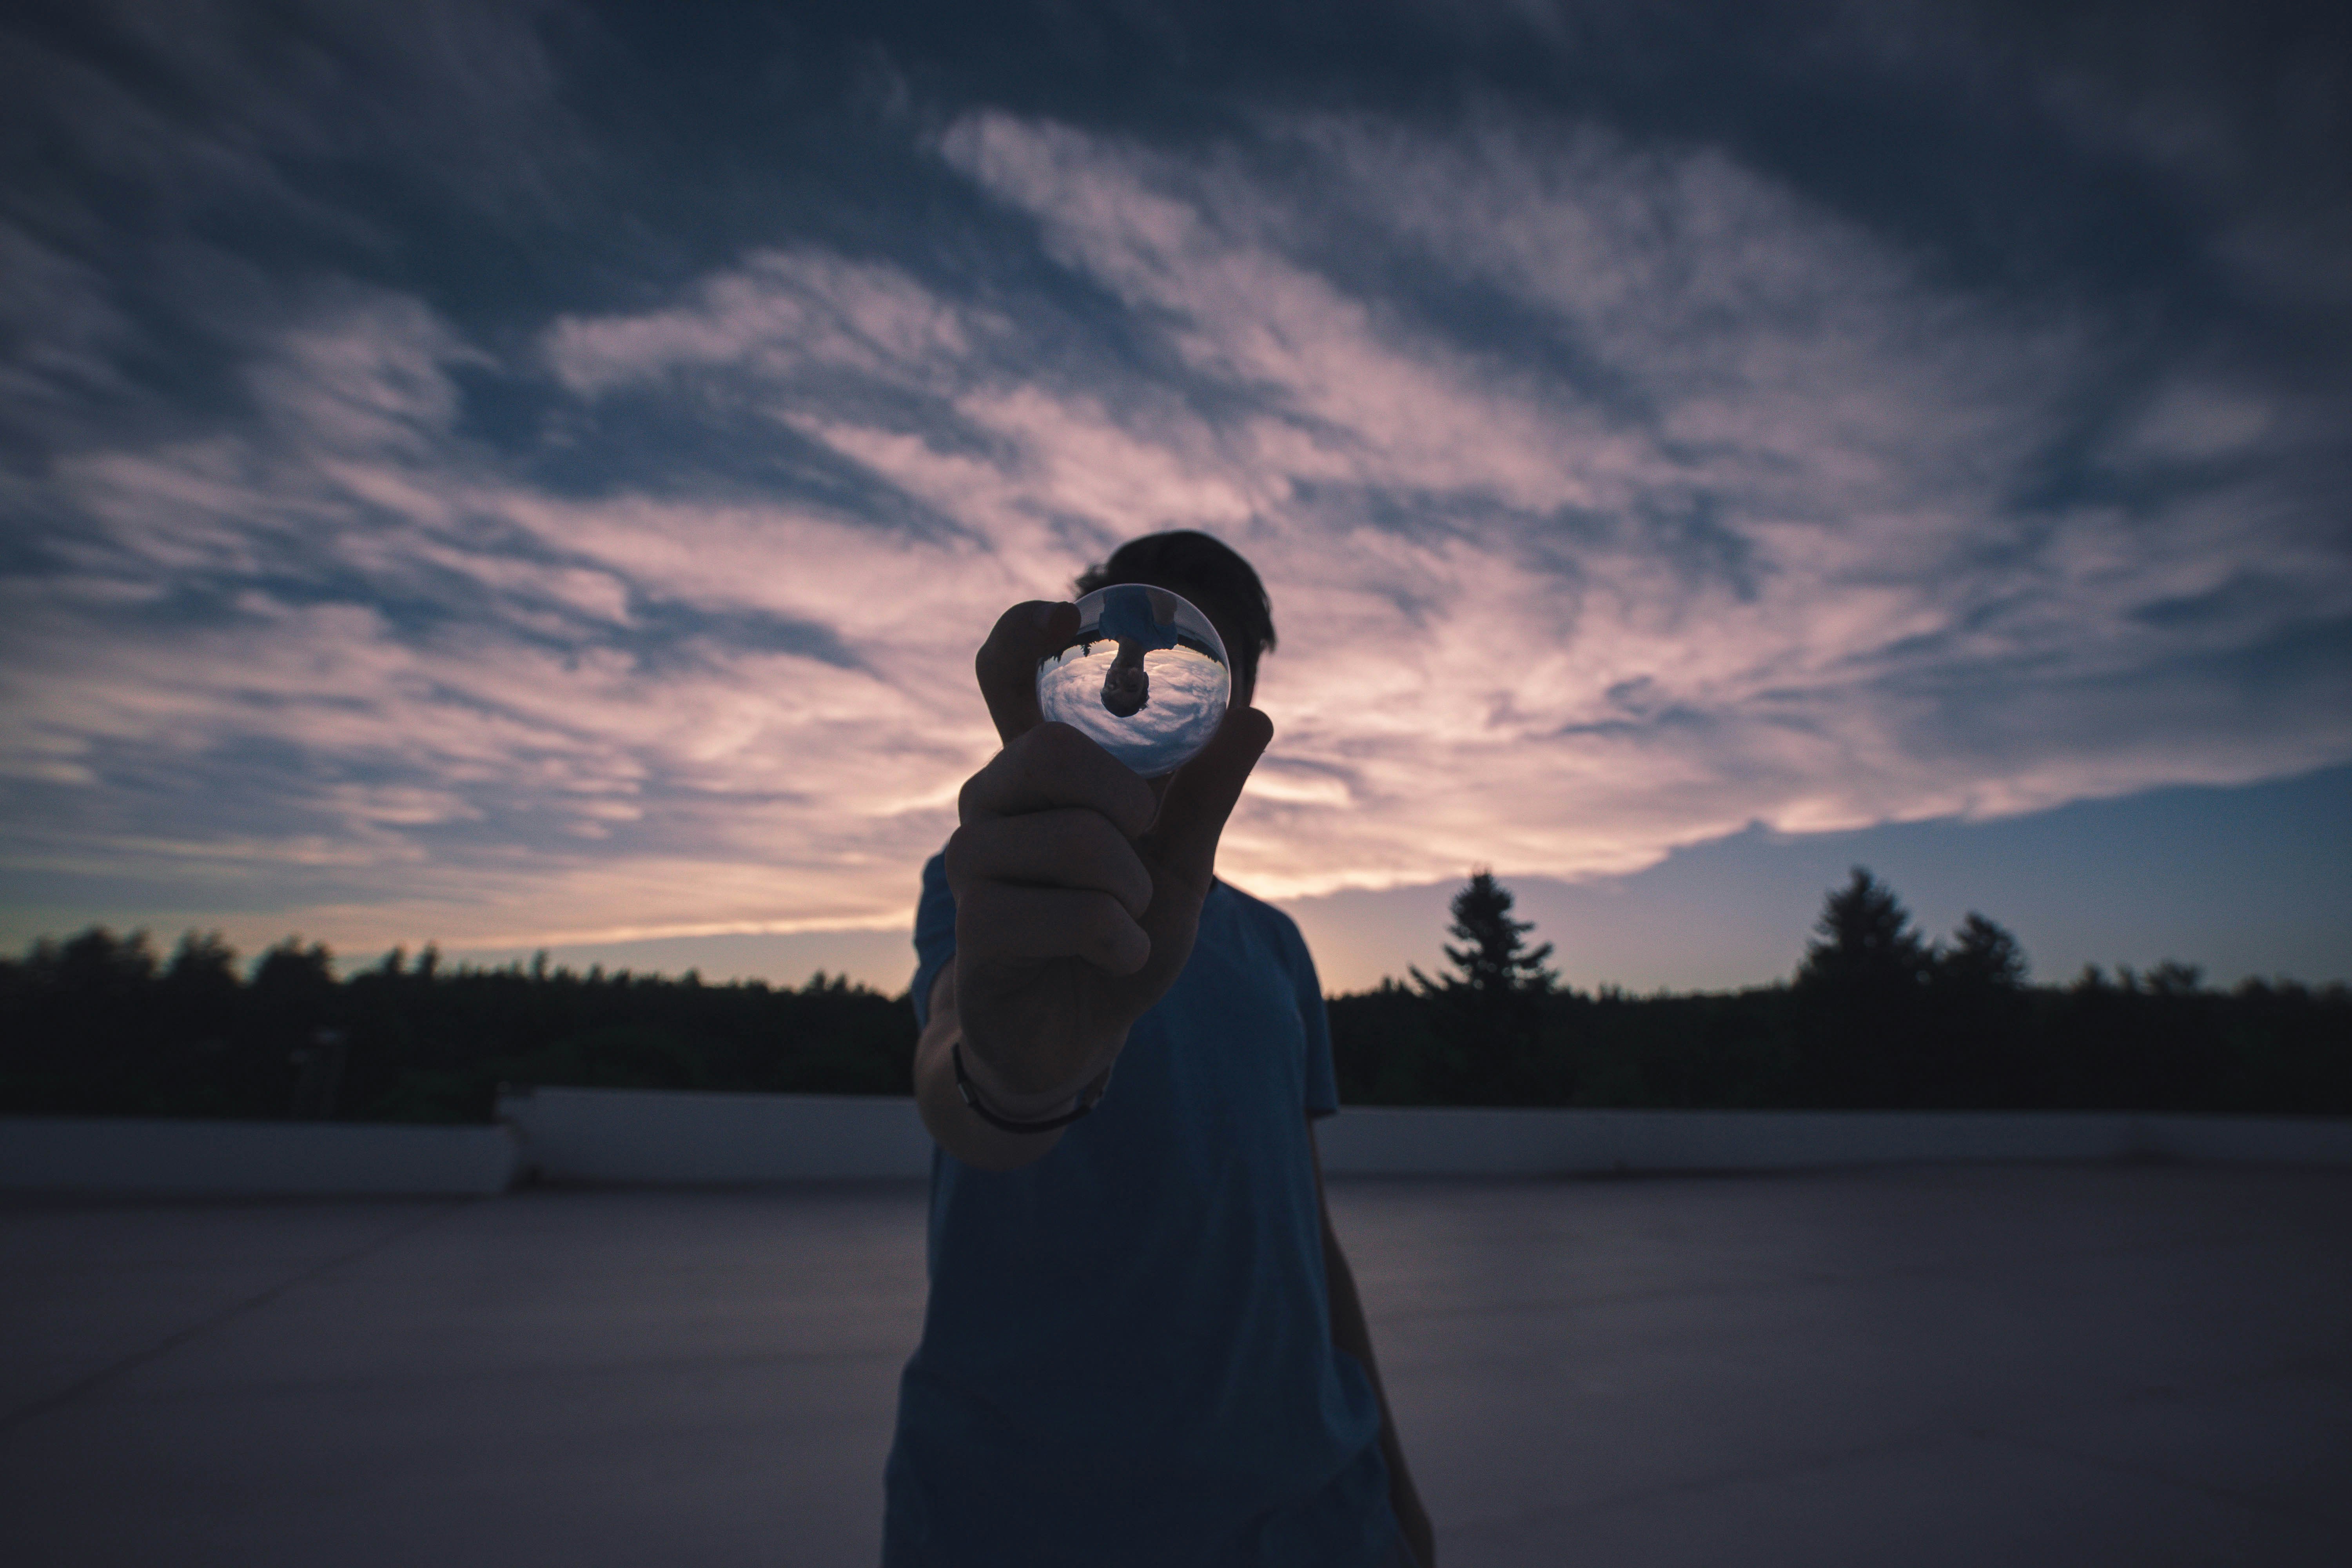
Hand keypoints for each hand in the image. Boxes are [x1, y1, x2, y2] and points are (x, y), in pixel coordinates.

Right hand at [945, 600, 1271, 1095]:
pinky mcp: (975, 930)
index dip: (1023, 635)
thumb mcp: (1181, 861)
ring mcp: (974, 863)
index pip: (1005, 676)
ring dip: (1128, 887)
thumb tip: (1255, 711)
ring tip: (1129, 917)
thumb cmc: (1119, 933)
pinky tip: (1116, 956)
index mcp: (1037, 771)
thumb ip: (1206, 792)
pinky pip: (1065, 914)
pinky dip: (1117, 940)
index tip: (1068, 614)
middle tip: (1143, 835)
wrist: (1078, 1032)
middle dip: (1123, 797)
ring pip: (1068, 838)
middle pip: (1046, 750)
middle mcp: (992, 802)